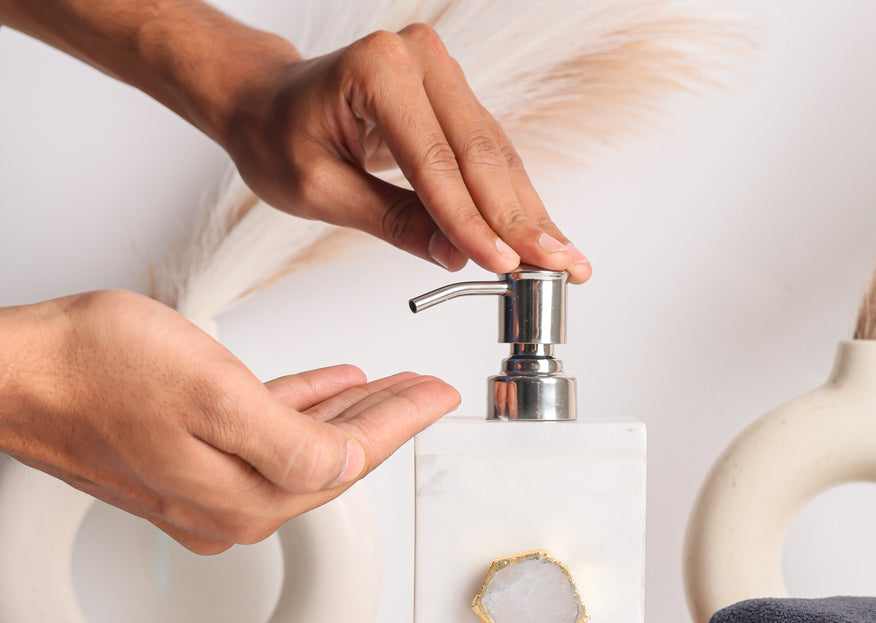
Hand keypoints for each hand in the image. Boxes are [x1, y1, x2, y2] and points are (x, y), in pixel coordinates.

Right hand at [0, 290, 459, 553]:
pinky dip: (300, 410)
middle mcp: (230, 506)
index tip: (441, 397)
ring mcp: (205, 490)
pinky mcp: (182, 465)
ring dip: (348, 415)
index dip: (403, 422)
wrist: (10, 373)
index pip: (350, 459)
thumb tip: (346, 467)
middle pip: (332, 460)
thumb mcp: (213, 393)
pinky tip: (325, 389)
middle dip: (386, 421)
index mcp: (248, 495)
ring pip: (301, 449)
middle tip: (427, 390)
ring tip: (388, 386)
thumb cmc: (94, 370)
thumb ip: (292, 441)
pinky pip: (262, 439)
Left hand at [223, 23, 591, 281]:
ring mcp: (442, 74)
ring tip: (565, 261)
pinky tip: (543, 235)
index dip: (472, 222)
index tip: (504, 267)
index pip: (435, 162)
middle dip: (520, 221)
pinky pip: (492, 156)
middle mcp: (419, 59)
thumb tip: (456, 256)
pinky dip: (516, 201)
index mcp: (378, 70)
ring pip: (498, 159)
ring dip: (530, 215)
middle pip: (482, 155)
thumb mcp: (321, 190)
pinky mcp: (455, 100)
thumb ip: (392, 221)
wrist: (268, 102)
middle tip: (559, 267)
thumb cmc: (280, 137)